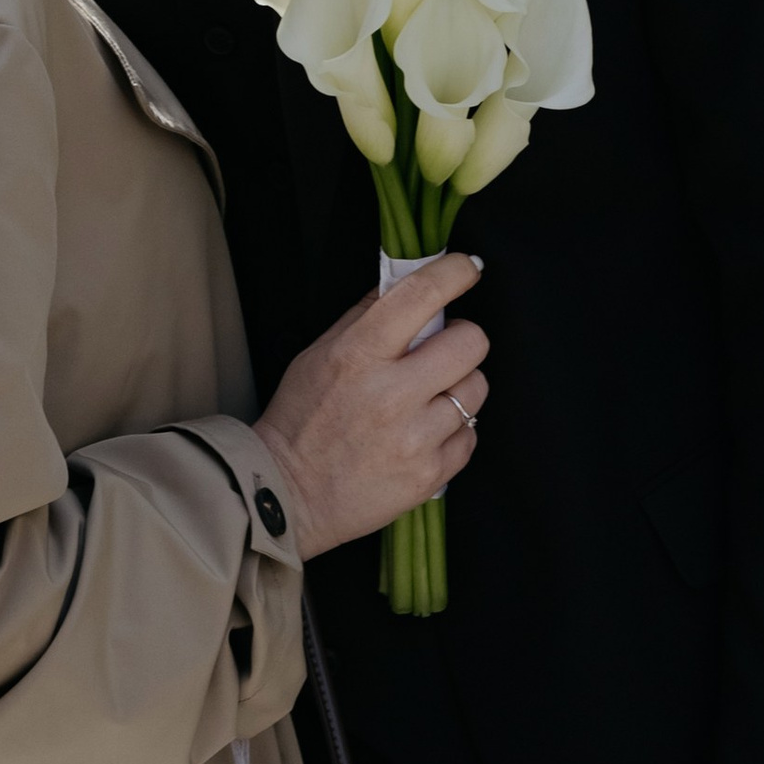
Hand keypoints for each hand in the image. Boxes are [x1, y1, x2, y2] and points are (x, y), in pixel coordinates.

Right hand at [253, 257, 487, 562]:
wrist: (288, 495)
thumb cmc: (301, 419)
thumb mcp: (318, 354)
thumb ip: (365, 318)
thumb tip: (406, 283)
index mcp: (359, 354)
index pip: (421, 296)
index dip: (454, 273)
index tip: (467, 268)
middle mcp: (392, 394)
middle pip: (470, 343)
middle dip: (462, 339)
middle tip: (442, 350)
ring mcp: (414, 437)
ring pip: (476, 390)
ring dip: (458, 388)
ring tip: (427, 400)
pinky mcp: (429, 474)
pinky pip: (470, 436)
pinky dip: (452, 432)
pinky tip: (423, 435)